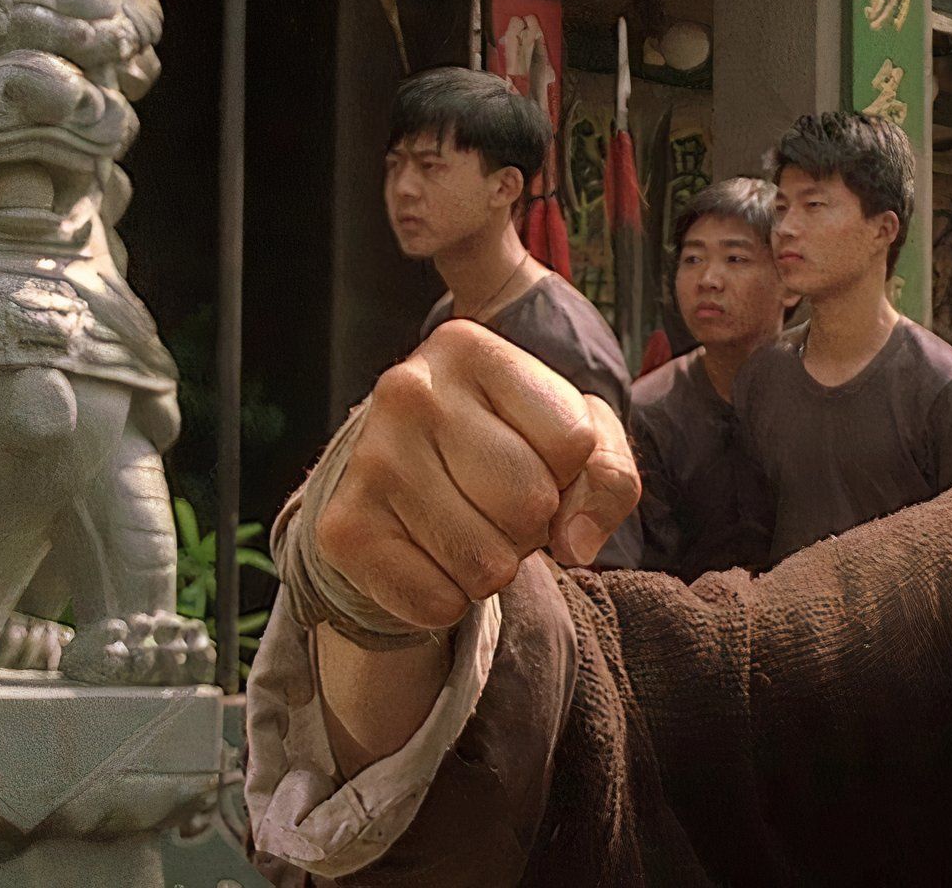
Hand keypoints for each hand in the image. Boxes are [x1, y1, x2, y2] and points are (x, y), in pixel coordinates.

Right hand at [317, 320, 639, 629]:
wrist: (400, 481)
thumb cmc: (502, 448)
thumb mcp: (573, 437)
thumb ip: (608, 476)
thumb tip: (576, 544)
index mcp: (469, 349)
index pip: (574, 442)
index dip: (572, 472)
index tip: (538, 459)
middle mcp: (409, 392)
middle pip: (529, 503)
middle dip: (534, 524)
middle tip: (501, 505)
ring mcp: (370, 460)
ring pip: (487, 562)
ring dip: (495, 566)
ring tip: (469, 528)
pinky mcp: (343, 529)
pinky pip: (437, 602)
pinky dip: (450, 599)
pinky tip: (433, 559)